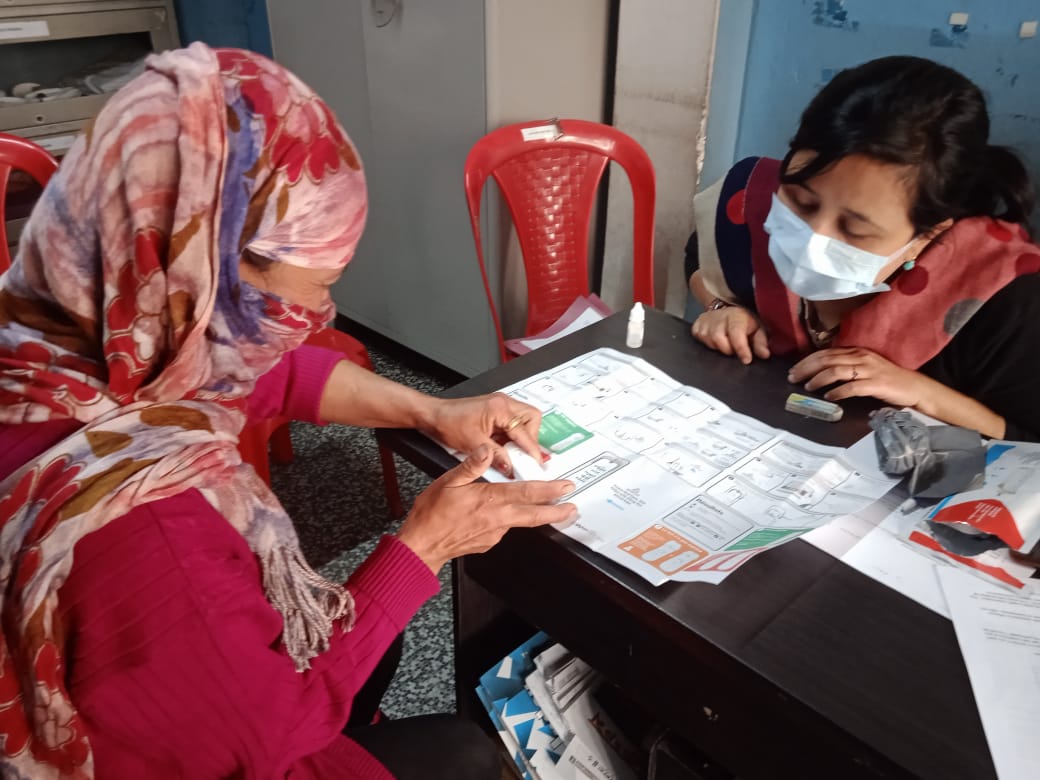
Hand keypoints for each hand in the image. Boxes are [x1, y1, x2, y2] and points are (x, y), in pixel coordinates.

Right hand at [397, 446, 576, 572]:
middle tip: (573, 508)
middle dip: (557, 511)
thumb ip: (471, 465)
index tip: (566, 487)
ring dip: (533, 514)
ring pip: (519, 521)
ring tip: (544, 508)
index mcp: (490, 500)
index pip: (527, 493)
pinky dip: (508, 520)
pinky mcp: (488, 542)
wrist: (421, 546)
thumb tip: (486, 450)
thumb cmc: (432, 514)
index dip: (550, 490)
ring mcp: (494, 533)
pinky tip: (502, 515)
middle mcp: (497, 519)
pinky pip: (503, 528)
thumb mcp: (448, 482)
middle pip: (535, 515)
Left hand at [425, 393, 542, 477]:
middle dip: (531, 437)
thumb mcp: (473, 444)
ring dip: (522, 437)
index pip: (524, 432)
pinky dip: (512, 436)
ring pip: (524, 420)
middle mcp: (503, 403)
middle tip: (525, 453)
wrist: (433, 416)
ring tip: (512, 452)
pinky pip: (512, 423)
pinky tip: (503, 447)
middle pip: (532, 418)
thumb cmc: (447, 422)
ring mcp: (500, 405)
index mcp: (499, 408)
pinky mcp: (496, 411)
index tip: (535, 463)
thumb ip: (495, 456)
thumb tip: (510, 466)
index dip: (531, 450)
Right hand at [690, 306, 769, 364]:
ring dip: (718, 347)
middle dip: (727, 349)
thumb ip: (760, 342)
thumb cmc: (745, 323)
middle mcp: (719, 316)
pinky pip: (699, 340)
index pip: (736, 332)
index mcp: (736, 316)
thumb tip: (764, 354)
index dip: (741, 348)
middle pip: (718, 338)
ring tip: (726, 344)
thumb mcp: (758, 330)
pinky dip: (707, 344)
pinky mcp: (696, 325)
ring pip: (708, 341)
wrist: (729, 310)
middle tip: (734, 350)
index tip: (746, 360)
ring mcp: (706, 320)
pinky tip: (715, 341)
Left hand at [788, 347, 929, 406]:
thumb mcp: (864, 367)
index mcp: (856, 351)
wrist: (914, 387)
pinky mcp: (876, 384)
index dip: (807, 360)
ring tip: (807, 387)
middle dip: (807, 368)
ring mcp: (869, 370)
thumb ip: (846, 366)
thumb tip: (820, 371)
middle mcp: (861, 357)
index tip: (794, 369)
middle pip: (827, 359)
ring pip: (837, 370)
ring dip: (818, 379)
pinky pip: (853, 387)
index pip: (826, 353)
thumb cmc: (887, 379)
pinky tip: (829, 397)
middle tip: (793, 378)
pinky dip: (838, 392)